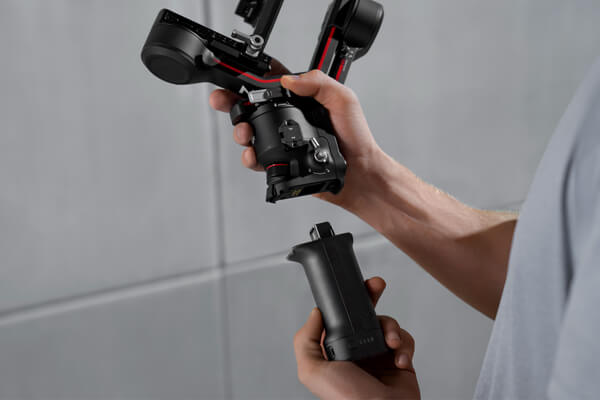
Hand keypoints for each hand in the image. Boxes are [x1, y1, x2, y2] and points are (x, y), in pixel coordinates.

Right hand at [209, 67, 388, 210]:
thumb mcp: (342, 100)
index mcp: (300, 100)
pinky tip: (251, 155)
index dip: (249, 80)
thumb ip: (318, 83)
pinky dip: (249, 157)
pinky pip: (257, 159)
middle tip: (221, 102)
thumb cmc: (355, 137)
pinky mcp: (281, 162)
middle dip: (231, 104)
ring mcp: (282, 141)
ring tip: (243, 133)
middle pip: (251, 108)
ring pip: (249, 133)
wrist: (359, 173)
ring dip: (239, 131)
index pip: (269, 85)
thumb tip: (289, 79)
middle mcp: (288, 120)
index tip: (233, 77)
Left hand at [294, 277, 419, 399]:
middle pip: (364, 314)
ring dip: (391, 329)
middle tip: (376, 285)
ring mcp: (378, 356)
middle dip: (371, 297)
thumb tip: (316, 313)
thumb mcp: (313, 371)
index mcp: (335, 351)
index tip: (353, 289)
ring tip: (392, 343)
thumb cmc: (348, 398)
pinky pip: (405, 340)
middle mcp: (356, 352)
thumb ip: (305, 340)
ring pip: (386, 324)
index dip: (346, 302)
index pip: (339, 318)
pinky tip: (400, 361)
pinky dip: (405, 347)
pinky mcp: (399, 361)